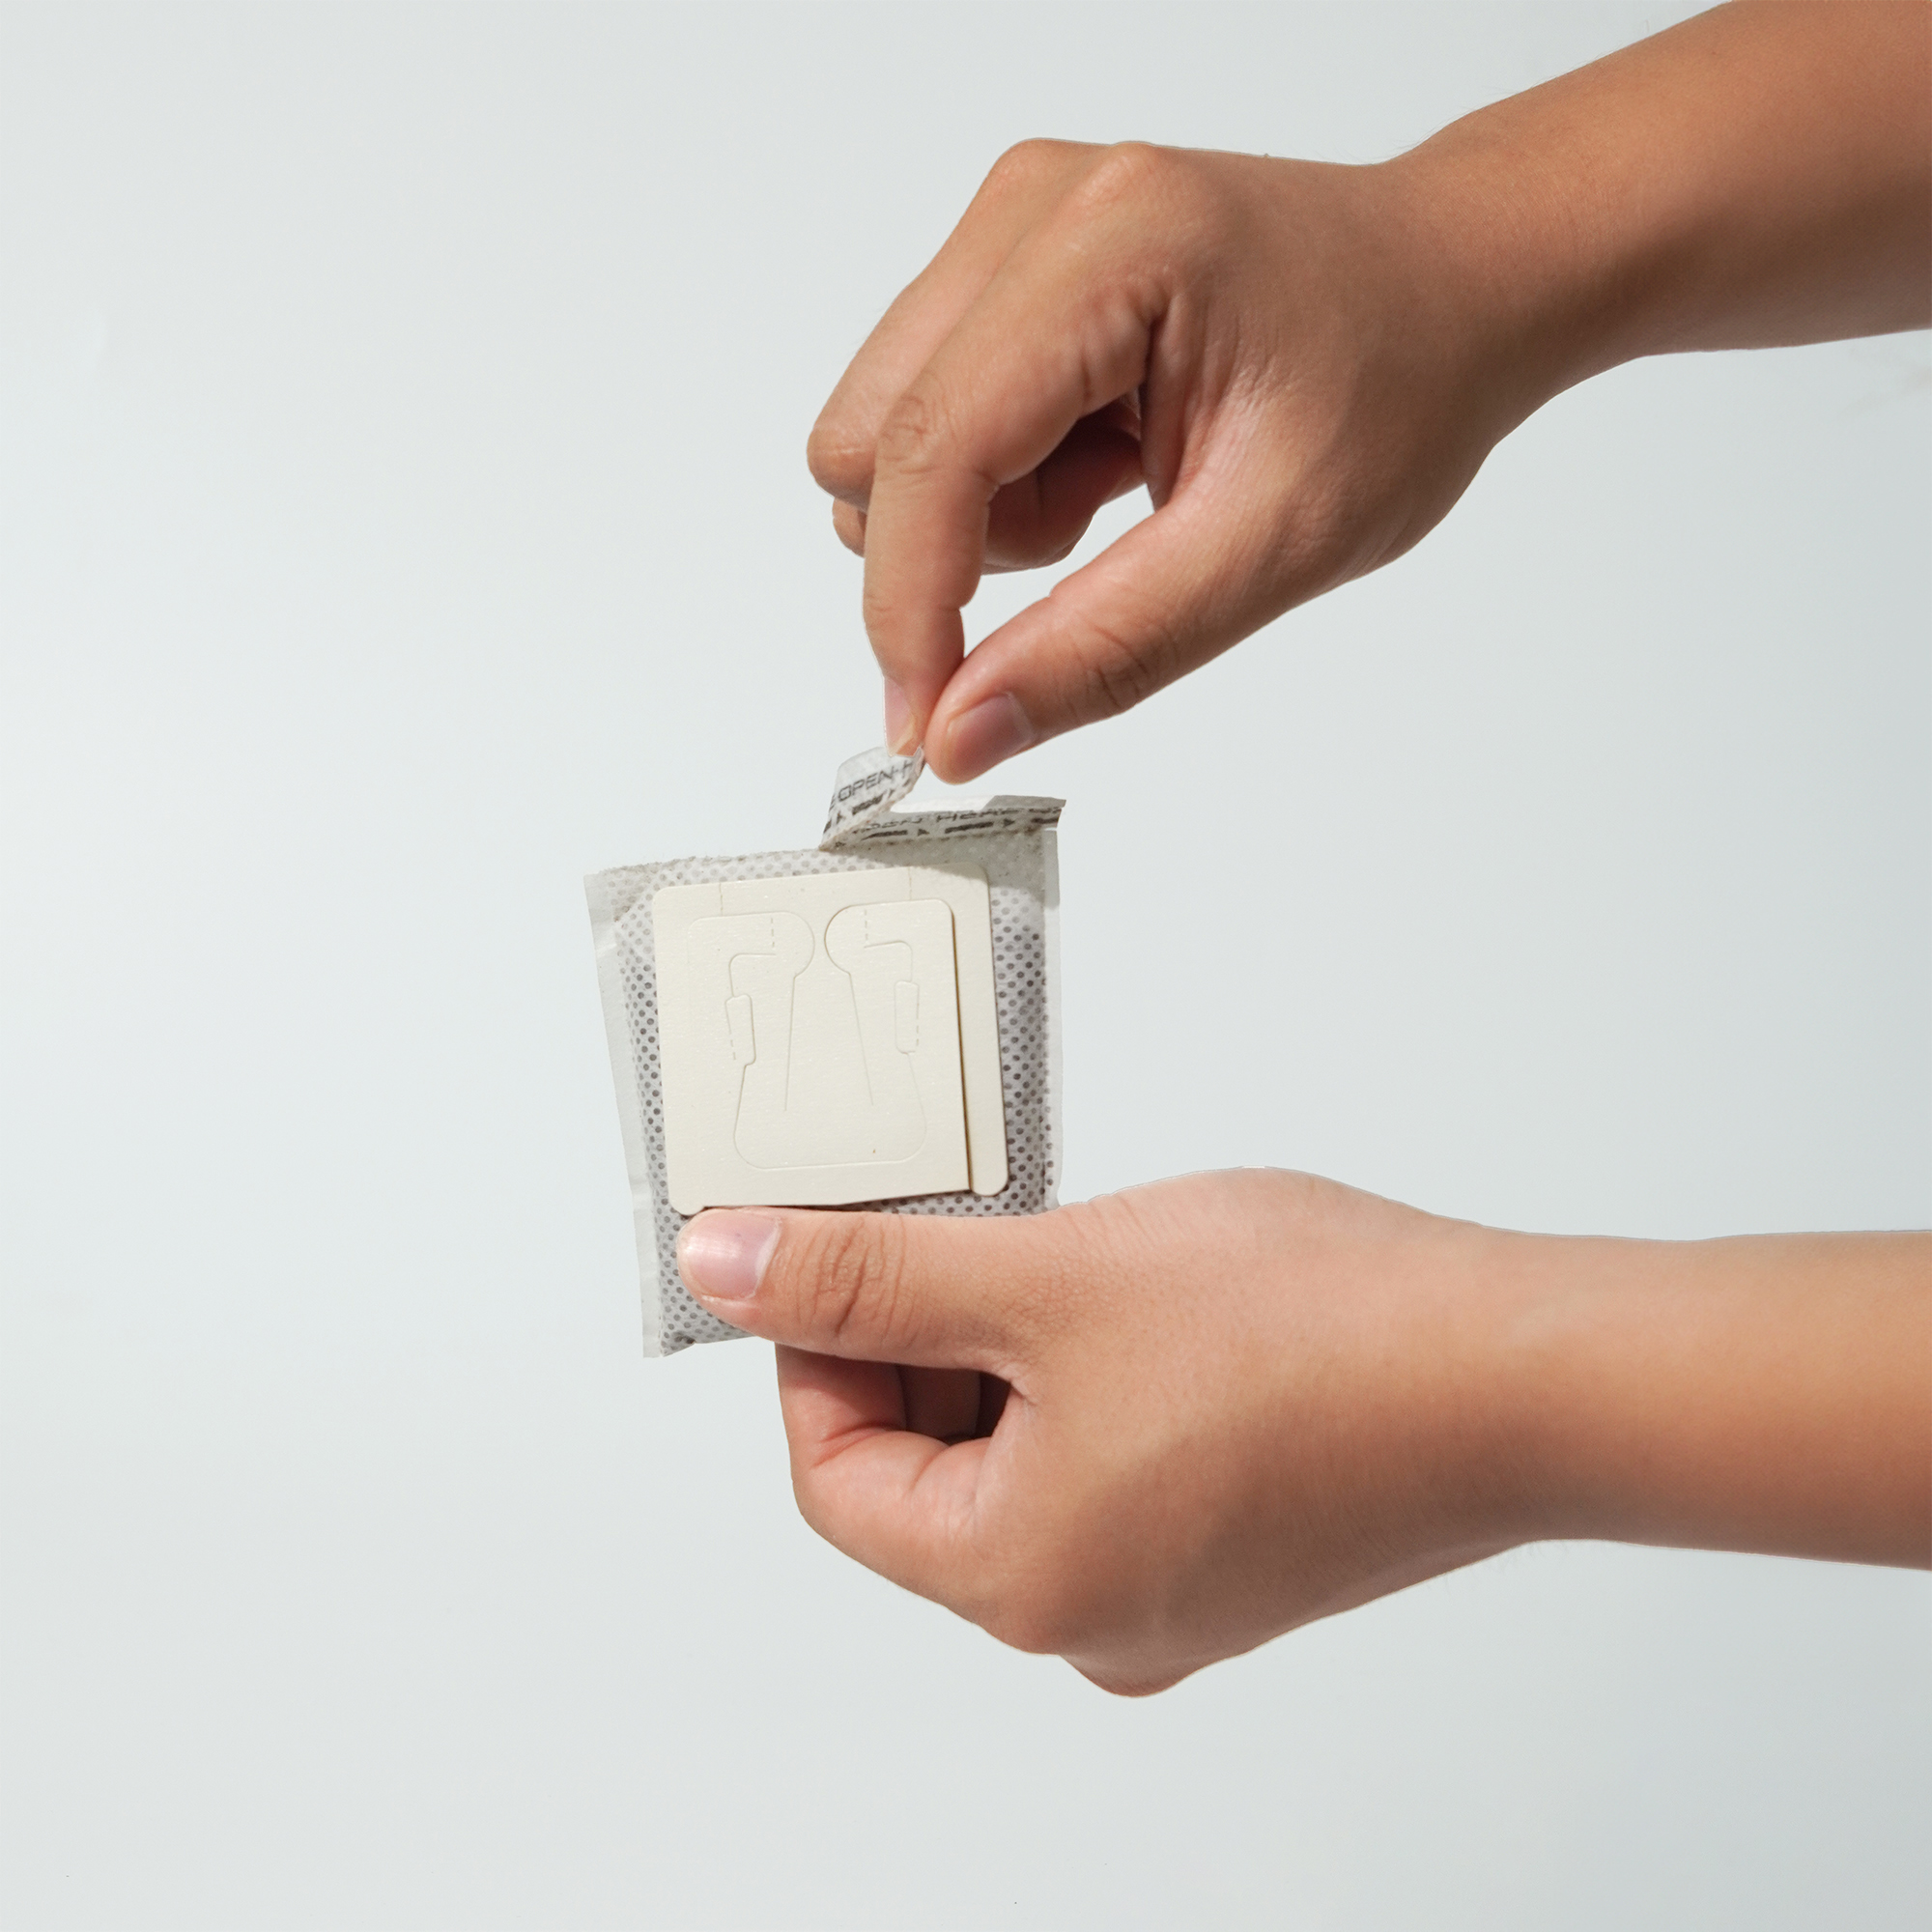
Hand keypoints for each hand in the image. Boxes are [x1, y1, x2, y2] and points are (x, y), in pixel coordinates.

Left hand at [677, 1173, 1930, 1692]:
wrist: (1528, 1369)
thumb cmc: (1318, 1332)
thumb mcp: (1046, 1276)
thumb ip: (866, 1275)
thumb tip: (721, 1267)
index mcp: (1020, 1583)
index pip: (835, 1471)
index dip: (818, 1344)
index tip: (844, 1239)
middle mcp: (1088, 1622)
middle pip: (928, 1469)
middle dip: (928, 1335)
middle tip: (978, 1224)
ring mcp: (1170, 1597)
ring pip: (1021, 1457)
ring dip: (1014, 1347)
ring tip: (1080, 1252)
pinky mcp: (1236, 1553)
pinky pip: (1108, 1464)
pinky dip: (1092, 1377)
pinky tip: (1147, 1300)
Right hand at [808, 5, 1929, 782]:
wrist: (1454, 287)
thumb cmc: (1398, 381)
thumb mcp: (1273, 545)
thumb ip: (1106, 647)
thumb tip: (961, 730)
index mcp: (1115, 248)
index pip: (934, 451)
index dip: (910, 608)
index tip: (926, 721)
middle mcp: (1037, 208)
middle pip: (868, 439)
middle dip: (956, 548)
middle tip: (1099, 548)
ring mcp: (1013, 223)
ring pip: (884, 434)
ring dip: (985, 512)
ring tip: (1124, 487)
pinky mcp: (1008, 257)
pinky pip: (927, 411)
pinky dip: (1004, 476)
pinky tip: (1109, 456)